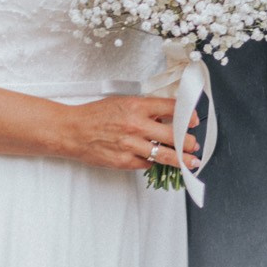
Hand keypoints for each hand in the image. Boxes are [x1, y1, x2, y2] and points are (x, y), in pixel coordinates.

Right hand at [58, 94, 196, 172]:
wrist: (72, 130)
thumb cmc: (95, 115)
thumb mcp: (122, 102)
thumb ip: (145, 109)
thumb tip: (167, 117)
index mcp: (136, 105)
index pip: (170, 108)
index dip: (187, 115)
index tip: (194, 120)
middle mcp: (135, 124)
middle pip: (173, 134)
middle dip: (188, 142)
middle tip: (194, 144)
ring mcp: (130, 144)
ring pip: (164, 154)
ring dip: (181, 158)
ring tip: (190, 161)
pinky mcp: (124, 161)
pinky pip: (147, 164)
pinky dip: (153, 162)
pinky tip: (156, 160)